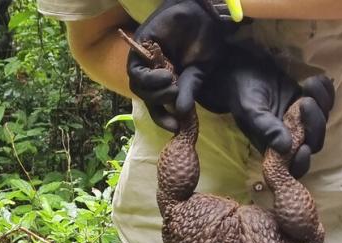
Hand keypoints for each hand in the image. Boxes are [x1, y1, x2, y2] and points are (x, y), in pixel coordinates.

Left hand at [128, 0, 228, 130]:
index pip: (158, 104)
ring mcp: (145, 60)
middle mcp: (154, 72)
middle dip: (159, 104)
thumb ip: (188, 91)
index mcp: (167, 80)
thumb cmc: (205, 42)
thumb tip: (182, 114)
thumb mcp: (199, 72)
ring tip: (172, 84)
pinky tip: (165, 75)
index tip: (175, 127)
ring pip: (138, 87)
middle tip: (175, 96)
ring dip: (154, 92)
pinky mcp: (140, 47)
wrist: (204, 15)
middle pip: (146, 97)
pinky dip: (148, 79)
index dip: (163, 118)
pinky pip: (135, 72)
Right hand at [199, 47, 335, 177]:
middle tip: (305, 102)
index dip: (302, 162)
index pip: (294, 166)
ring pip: (323, 120)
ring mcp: (303, 120)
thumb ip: (267, 129)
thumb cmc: (243, 94)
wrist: (243, 70)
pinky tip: (316, 79)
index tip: (304, 148)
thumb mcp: (251, 112)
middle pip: (315, 142)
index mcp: (275, 147)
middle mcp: (292, 137)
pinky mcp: (310, 102)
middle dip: (315, 124)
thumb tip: (286, 148)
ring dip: (322, 103)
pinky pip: (327, 101)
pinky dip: (326, 91)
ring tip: (308, 84)